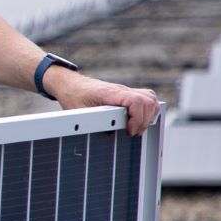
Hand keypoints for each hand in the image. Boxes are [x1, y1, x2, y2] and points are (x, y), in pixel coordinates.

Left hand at [45, 69, 161, 134]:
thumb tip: (107, 135)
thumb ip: (92, 123)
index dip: (137, 119)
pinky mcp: (126, 95)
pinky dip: (148, 110)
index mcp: (110, 93)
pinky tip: (138, 121)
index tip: (128, 131)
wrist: (71, 85)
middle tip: (132, 133)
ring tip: (136, 129)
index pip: (136, 101)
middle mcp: (121, 90)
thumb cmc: (74, 97)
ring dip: (149, 115)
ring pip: (150, 98)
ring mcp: (126, 91)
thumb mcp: (78, 112)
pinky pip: (146, 98)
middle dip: (144, 121)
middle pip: (148, 101)